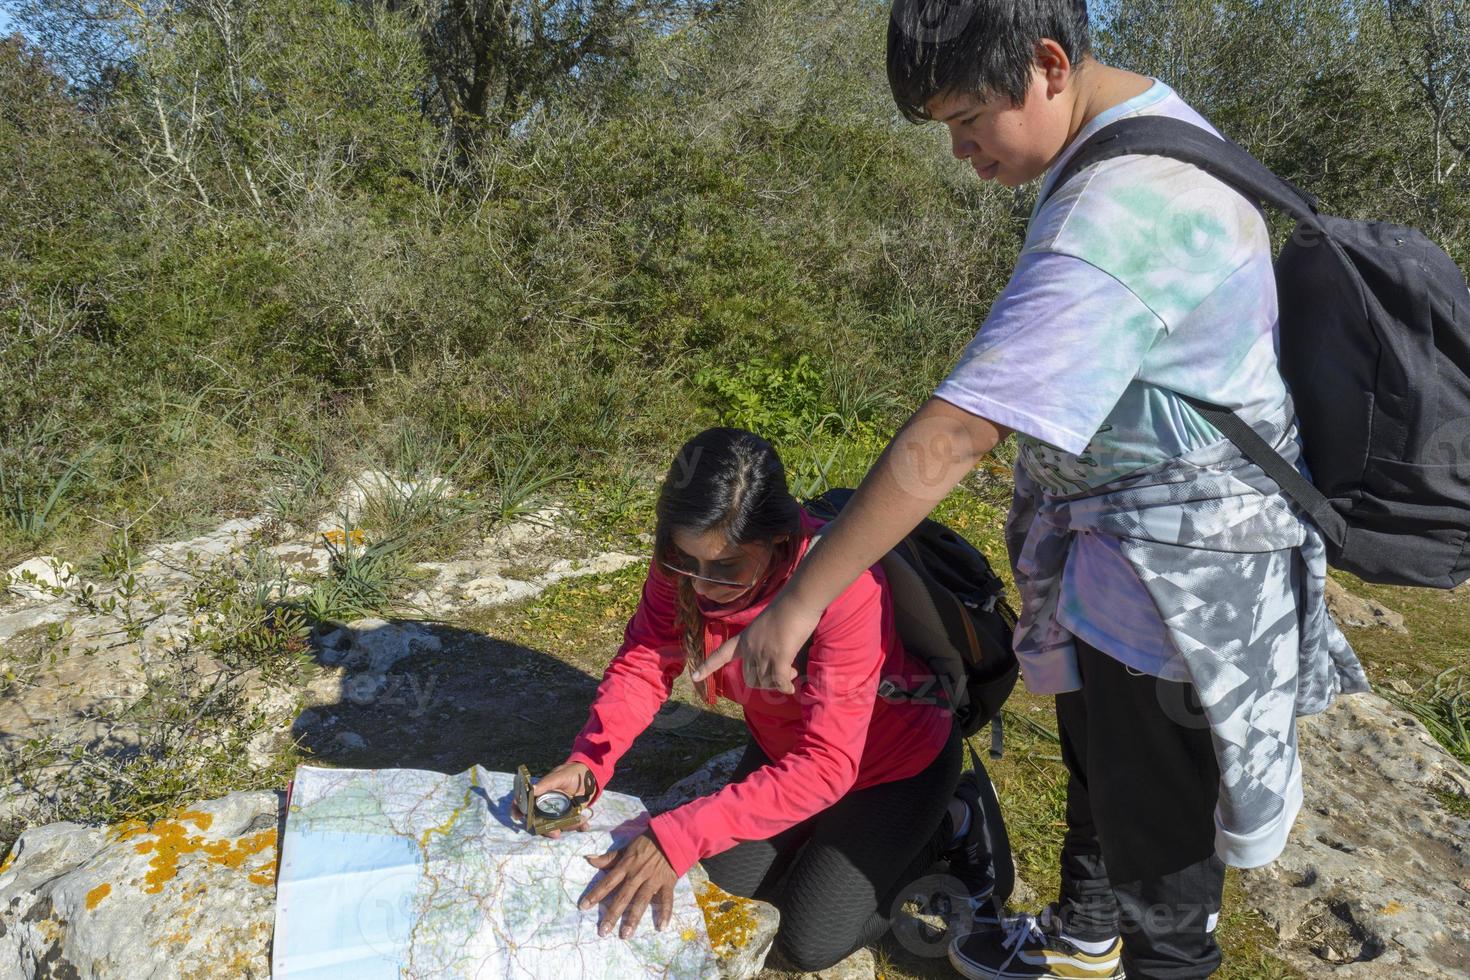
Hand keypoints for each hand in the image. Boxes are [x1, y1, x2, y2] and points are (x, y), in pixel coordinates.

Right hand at [511, 761, 594, 837]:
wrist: (590, 775)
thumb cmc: (571, 773)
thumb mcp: (560, 776)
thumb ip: (547, 783)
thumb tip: (532, 789)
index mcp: (540, 795)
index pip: (524, 803)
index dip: (518, 810)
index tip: (518, 816)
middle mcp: (547, 806)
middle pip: (539, 821)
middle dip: (546, 830)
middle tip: (555, 833)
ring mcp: (559, 812)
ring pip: (556, 825)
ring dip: (566, 828)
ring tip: (578, 823)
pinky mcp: (571, 816)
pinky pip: (572, 825)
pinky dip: (579, 826)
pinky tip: (585, 825)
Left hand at [580, 831, 677, 938]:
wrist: (672, 837)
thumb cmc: (646, 843)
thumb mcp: (626, 848)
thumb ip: (609, 858)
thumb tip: (588, 859)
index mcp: (626, 865)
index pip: (608, 882)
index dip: (595, 894)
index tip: (583, 907)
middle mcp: (638, 875)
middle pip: (623, 896)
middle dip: (612, 914)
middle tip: (603, 931)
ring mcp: (653, 880)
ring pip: (641, 901)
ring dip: (634, 918)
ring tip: (626, 934)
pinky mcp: (667, 882)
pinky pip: (667, 899)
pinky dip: (666, 912)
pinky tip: (662, 927)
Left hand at [689, 594, 819, 693]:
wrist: (798, 600)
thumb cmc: (787, 608)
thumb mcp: (767, 625)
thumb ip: (765, 641)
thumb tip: (776, 659)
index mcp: (744, 638)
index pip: (721, 654)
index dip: (707, 666)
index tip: (694, 676)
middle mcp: (750, 648)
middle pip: (750, 679)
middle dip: (765, 683)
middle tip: (783, 674)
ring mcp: (763, 653)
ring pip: (765, 682)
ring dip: (779, 683)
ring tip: (792, 672)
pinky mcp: (779, 657)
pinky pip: (779, 682)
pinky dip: (785, 687)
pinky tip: (792, 687)